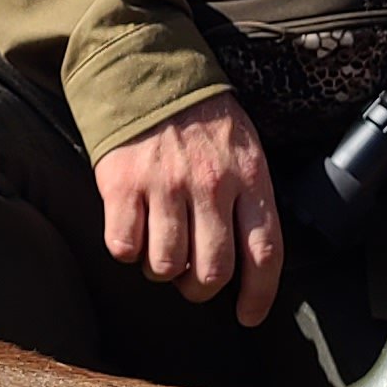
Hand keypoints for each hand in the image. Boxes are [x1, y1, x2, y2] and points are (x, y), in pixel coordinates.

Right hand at [94, 93, 284, 327]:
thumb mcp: (245, 149)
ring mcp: (164, 185)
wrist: (148, 71)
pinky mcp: (122, 184)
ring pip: (165, 266)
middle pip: (211, 272)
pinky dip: (128, 250)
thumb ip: (249, 199)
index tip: (248, 316)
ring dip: (162, 270)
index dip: (258, 295)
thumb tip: (248, 261)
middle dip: (200, 289)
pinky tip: (133, 230)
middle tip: (192, 280)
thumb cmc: (202, 119)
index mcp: (249, 176)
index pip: (264, 253)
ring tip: (162, 249)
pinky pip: (124, 247)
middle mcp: (209, 184)